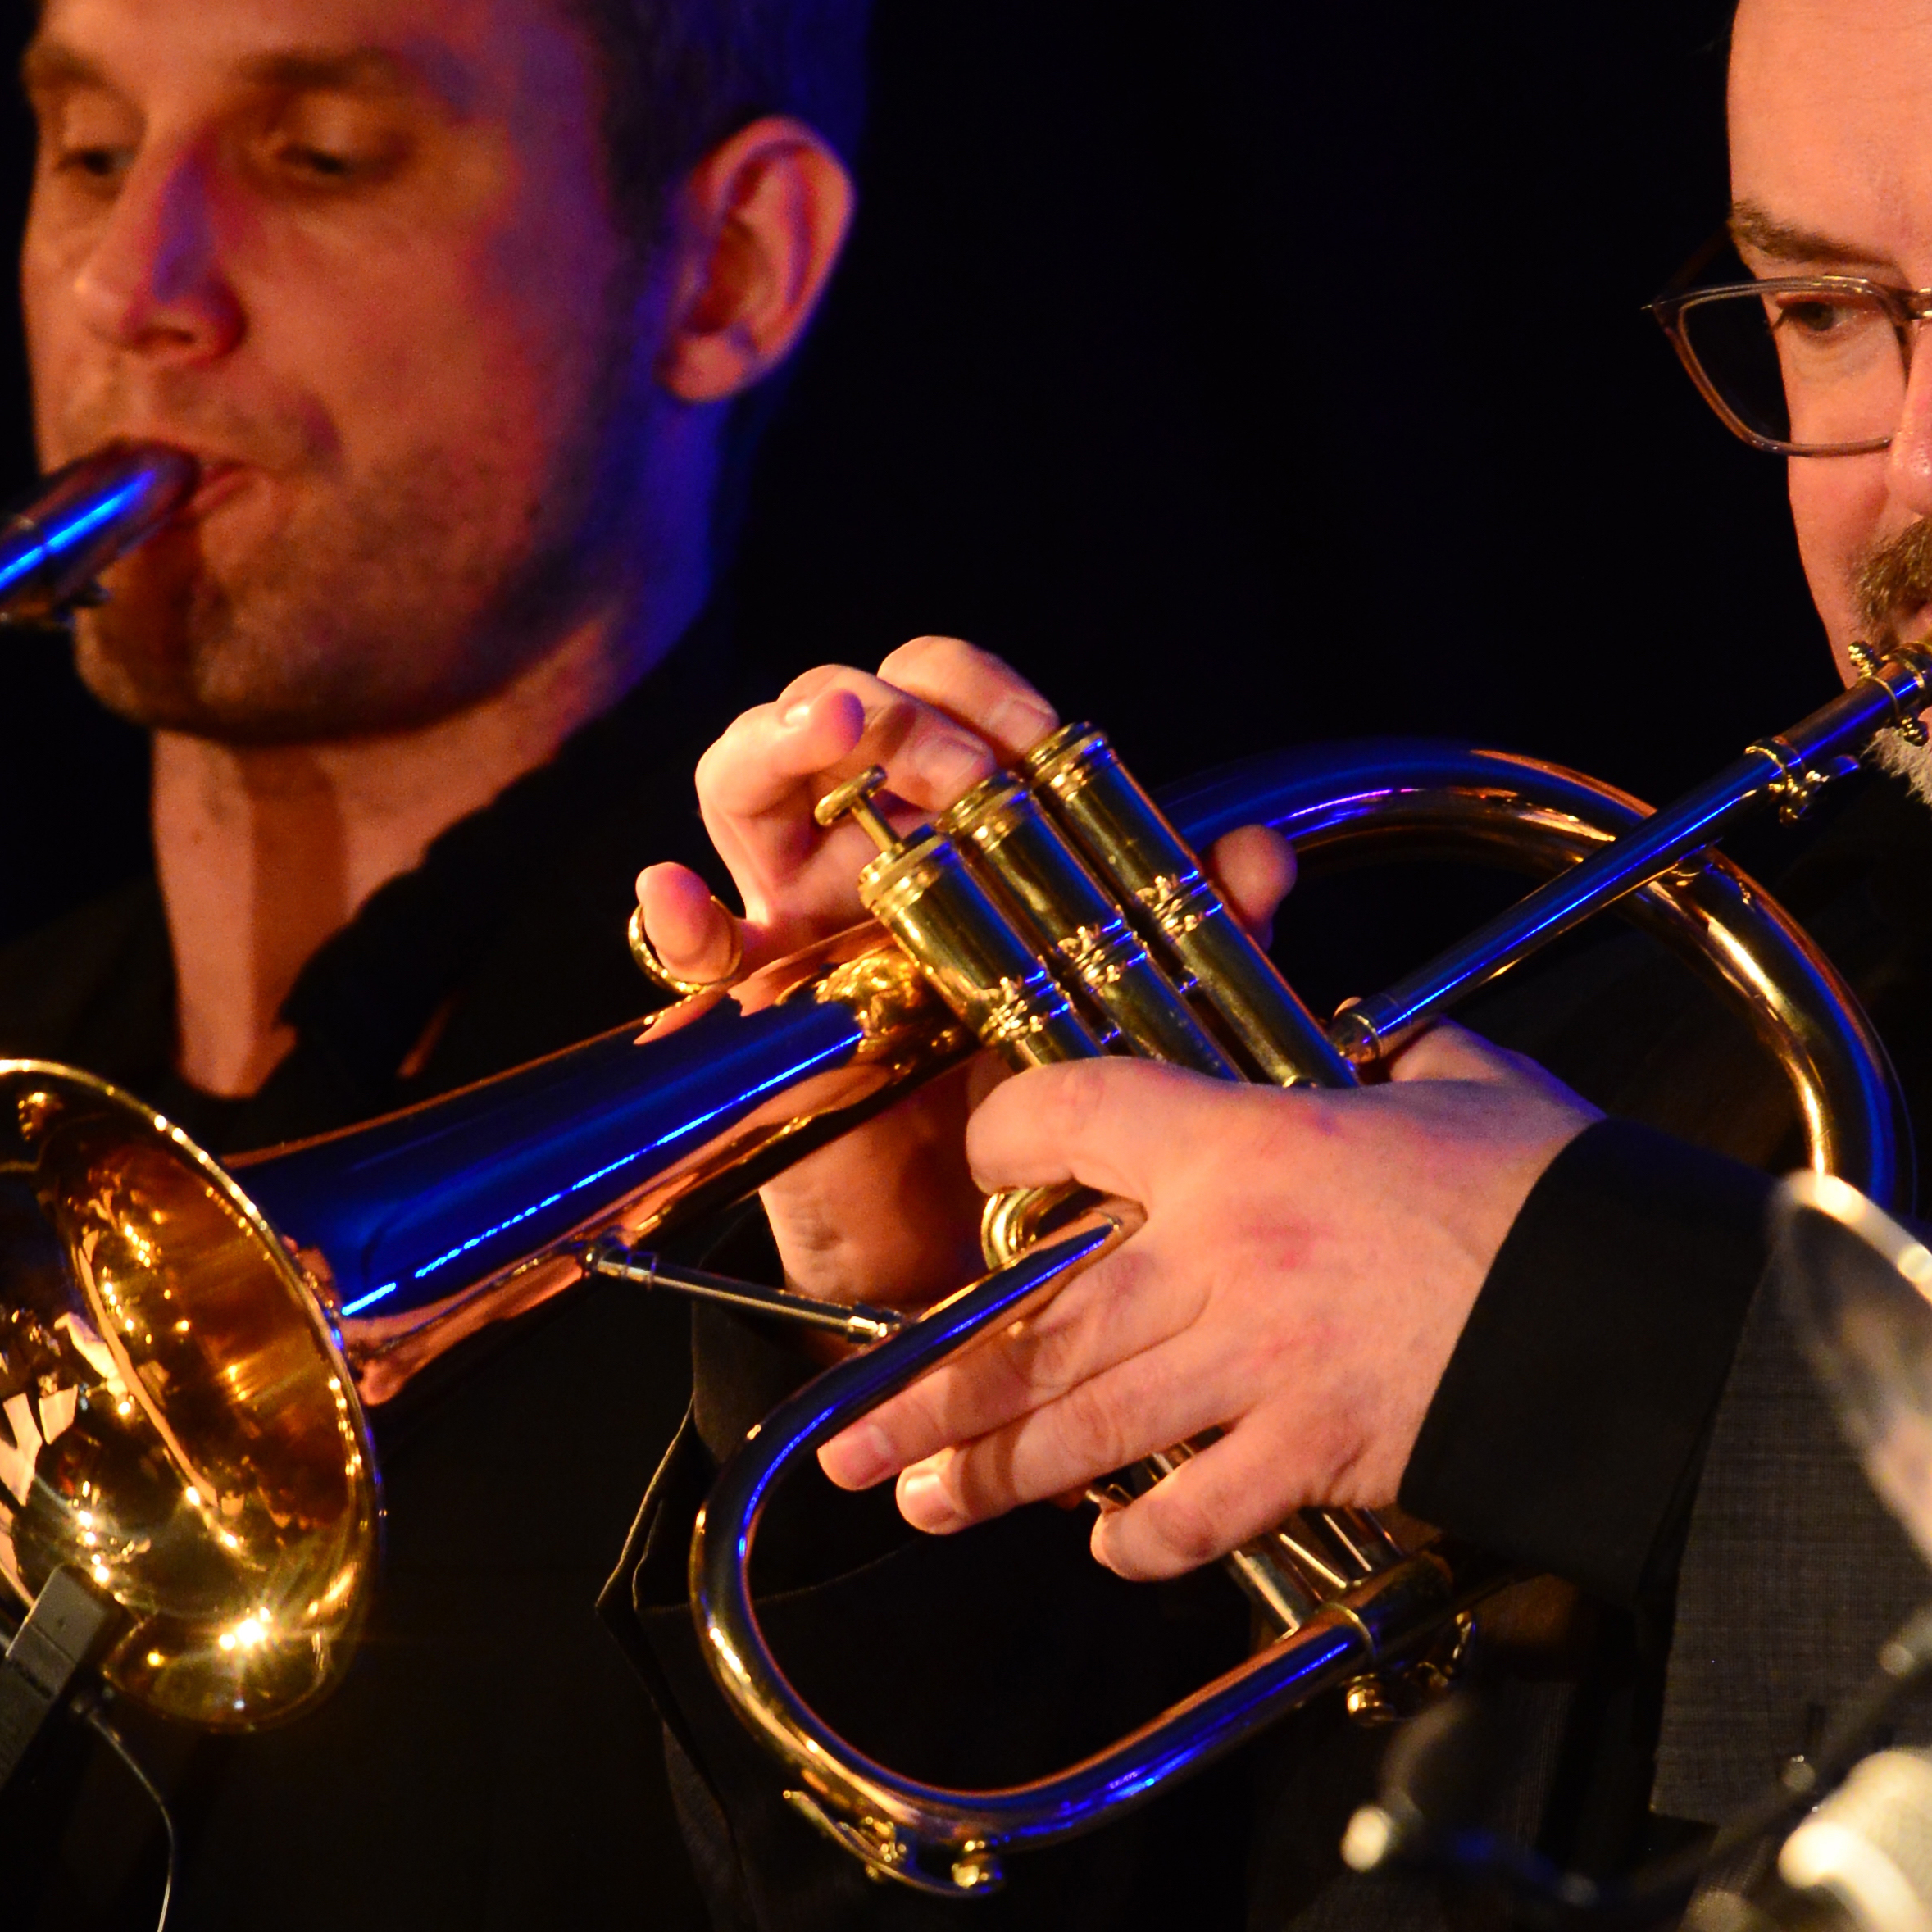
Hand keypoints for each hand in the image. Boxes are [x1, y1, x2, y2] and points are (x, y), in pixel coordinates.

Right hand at [631, 637, 1295, 1313]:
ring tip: (827, 738)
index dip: (989, 696)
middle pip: (836, 707)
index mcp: (954, 820)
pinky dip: (674, 918)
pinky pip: (689, 949)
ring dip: (782, 742)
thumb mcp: (1134, 997)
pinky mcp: (753, 1000)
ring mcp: (794, 911)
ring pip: (743, 780)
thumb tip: (1257, 856)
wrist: (978, 1237)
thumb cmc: (1044, 1090)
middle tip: (959, 775)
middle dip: (893, 710)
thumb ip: (1197, 924)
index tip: (1046, 742)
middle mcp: (864, 843)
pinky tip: (679, 902)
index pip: (944, 694)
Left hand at [813, 1030, 1599, 1571]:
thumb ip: (1391, 1068)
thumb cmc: (1554, 1188)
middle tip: (859, 1437)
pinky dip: (1143, 1539)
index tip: (989, 1171)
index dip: (1008, 1142)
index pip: (1066, 1122)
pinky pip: (1194, 1512)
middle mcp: (1226, 1256)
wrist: (1630, 1304)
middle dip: (934, 1389)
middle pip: (1040, 1324)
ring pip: (1084, 1426)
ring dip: (994, 1472)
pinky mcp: (1315, 1454)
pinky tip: (1110, 1545)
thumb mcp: (1463, 1083)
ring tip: (926, 1499)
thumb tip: (1378, 1055)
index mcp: (1248, 1142)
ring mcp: (1263, 1366)